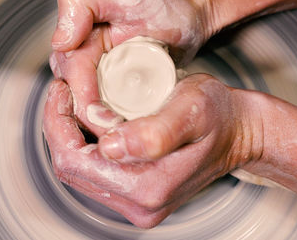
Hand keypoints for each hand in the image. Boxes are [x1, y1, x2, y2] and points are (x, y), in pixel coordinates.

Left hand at [43, 75, 261, 227]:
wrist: (239, 132)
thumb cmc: (218, 114)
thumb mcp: (191, 111)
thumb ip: (154, 133)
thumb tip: (110, 146)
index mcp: (148, 187)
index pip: (74, 161)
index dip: (56, 123)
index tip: (61, 90)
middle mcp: (140, 205)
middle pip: (71, 170)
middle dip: (59, 128)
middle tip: (64, 92)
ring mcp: (138, 204)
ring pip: (80, 172)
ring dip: (71, 136)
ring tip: (76, 103)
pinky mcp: (138, 196)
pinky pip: (95, 173)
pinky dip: (86, 146)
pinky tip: (93, 121)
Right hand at [50, 0, 206, 134]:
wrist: (185, 19)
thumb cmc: (157, 4)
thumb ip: (81, 3)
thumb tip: (60, 41)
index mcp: (77, 42)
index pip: (72, 79)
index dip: (85, 103)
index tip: (107, 120)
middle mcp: (81, 62)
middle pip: (77, 101)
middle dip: (95, 121)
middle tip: (122, 135)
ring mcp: (98, 79)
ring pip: (90, 112)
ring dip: (105, 129)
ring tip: (129, 140)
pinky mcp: (115, 92)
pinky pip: (110, 115)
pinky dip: (119, 127)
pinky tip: (134, 136)